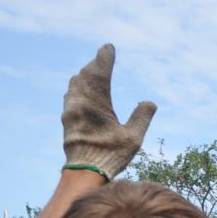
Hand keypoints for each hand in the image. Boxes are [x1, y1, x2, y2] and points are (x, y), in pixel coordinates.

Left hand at [61, 45, 155, 180]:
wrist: (84, 170)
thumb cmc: (111, 154)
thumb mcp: (133, 137)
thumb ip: (142, 117)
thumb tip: (150, 102)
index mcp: (97, 101)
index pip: (100, 71)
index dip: (105, 57)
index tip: (108, 47)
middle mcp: (81, 101)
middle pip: (86, 75)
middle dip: (95, 65)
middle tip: (101, 57)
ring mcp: (71, 109)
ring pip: (76, 84)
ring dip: (85, 75)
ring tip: (91, 71)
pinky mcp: (67, 119)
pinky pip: (71, 96)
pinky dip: (78, 88)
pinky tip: (80, 91)